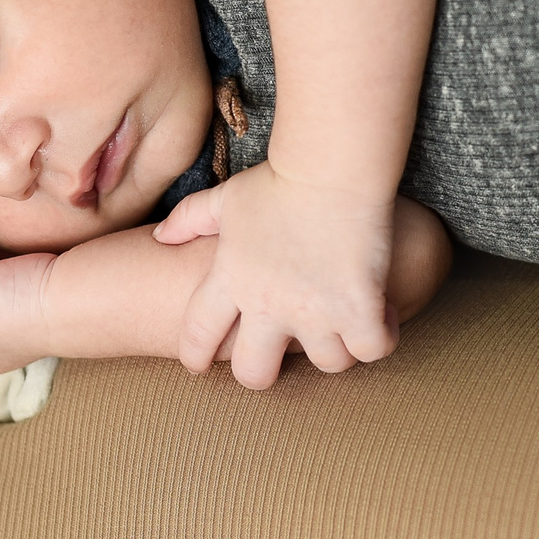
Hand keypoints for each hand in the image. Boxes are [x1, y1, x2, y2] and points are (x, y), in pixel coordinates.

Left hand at [153, 162, 396, 388]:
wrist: (332, 164)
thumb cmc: (281, 177)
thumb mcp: (227, 197)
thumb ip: (189, 219)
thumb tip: (159, 238)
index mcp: (232, 280)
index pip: (198, 337)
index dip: (196, 357)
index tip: (201, 365)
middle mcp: (269, 305)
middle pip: (255, 374)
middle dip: (263, 372)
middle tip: (278, 358)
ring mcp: (316, 310)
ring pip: (326, 363)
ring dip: (334, 348)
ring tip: (341, 328)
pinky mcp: (359, 306)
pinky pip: (372, 348)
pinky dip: (379, 338)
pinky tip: (379, 316)